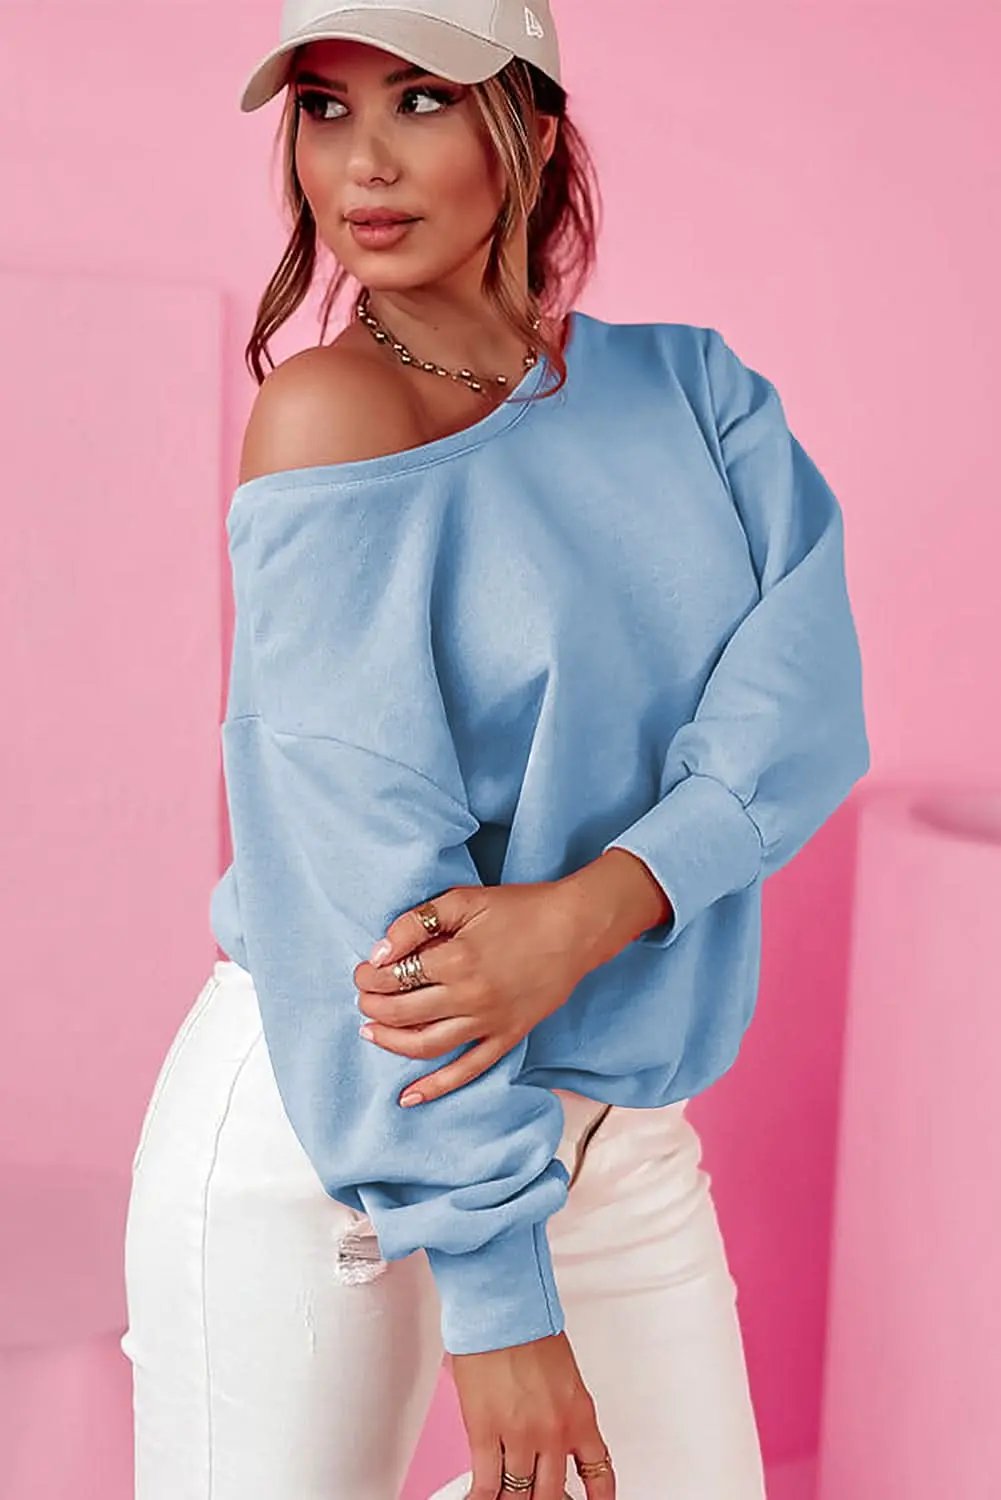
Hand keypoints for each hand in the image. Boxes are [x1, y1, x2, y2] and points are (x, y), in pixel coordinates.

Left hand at [351, 878, 592, 1106]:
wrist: (576, 927)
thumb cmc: (520, 908)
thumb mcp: (464, 899)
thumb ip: (417, 922)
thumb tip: (380, 952)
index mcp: (456, 959)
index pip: (394, 977)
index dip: (370, 976)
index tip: (364, 971)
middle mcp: (469, 997)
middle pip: (403, 1013)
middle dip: (373, 1007)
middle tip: (364, 998)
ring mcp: (489, 1022)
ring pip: (426, 1046)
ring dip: (391, 1043)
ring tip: (371, 1032)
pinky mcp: (508, 1036)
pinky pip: (468, 1070)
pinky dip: (436, 1086)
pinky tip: (408, 1096)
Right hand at [451, 1331, 614, 1499]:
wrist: (502, 1307)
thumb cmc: (529, 1328)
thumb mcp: (563, 1375)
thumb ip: (561, 1411)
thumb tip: (548, 1441)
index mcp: (580, 1415)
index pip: (598, 1473)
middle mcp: (553, 1432)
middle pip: (551, 1495)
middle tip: (535, 1499)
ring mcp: (519, 1435)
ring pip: (518, 1496)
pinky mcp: (485, 1432)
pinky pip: (486, 1484)